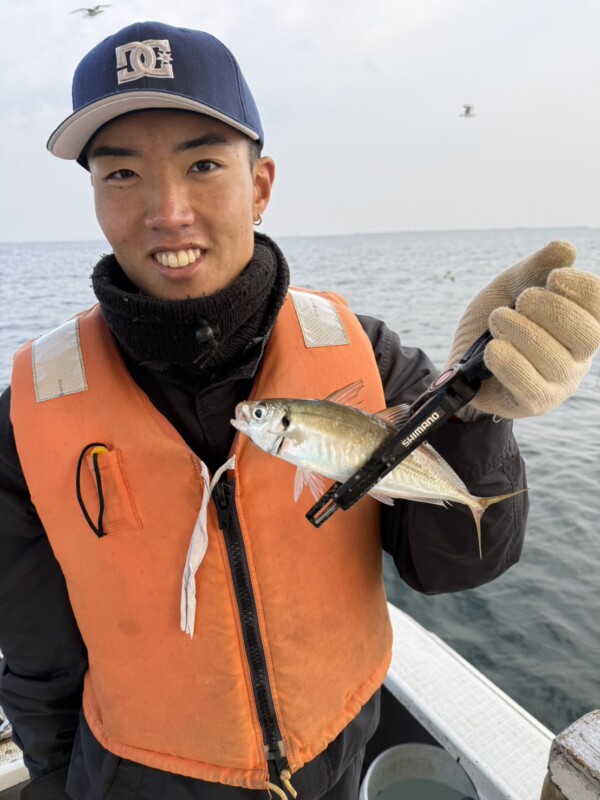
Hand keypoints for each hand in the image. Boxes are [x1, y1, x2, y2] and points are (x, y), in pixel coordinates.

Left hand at [444, 240, 599, 418]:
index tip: (553, 278)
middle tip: (520, 301)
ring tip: (497, 320)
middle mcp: (578, 355)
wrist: (459, 360)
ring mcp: (558, 383)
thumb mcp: (510, 288)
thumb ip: (535, 269)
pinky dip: (509, 362)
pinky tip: (492, 349)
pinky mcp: (533, 403)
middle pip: (586, 334)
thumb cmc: (495, 322)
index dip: (582, 288)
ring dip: (520, 332)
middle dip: (550, 310)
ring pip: (555, 359)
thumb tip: (565, 249)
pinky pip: (530, 386)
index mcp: (581, 322)